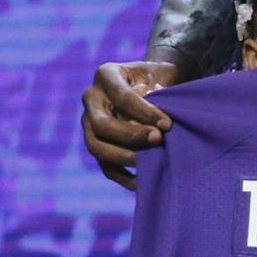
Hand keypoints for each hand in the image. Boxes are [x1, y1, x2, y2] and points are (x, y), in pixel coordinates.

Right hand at [81, 59, 180, 187]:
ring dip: (124, 156)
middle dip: (131, 135)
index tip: (167, 124)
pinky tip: (142, 182)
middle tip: (158, 139)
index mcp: (106, 74)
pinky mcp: (98, 145)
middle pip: (101, 124)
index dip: (144, 112)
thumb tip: (157, 116)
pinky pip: (105, 166)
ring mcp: (89, 123)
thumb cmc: (160, 78)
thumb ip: (159, 93)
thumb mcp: (162, 76)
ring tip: (151, 161)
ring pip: (97, 147)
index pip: (121, 96)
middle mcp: (92, 98)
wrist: (154, 84)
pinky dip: (123, 177)